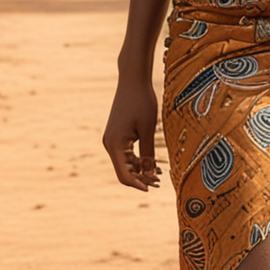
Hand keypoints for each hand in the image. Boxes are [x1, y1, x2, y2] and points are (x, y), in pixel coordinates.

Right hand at [102, 75, 162, 190]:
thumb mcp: (148, 129)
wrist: (132, 81)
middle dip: (141, 178)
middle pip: (124, 172)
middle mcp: (109, 144)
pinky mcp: (116, 135)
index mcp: (115, 144)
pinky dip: (137, 161)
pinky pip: (125, 154)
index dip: (138, 184)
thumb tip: (151, 175)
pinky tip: (152, 163)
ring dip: (140, 170)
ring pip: (125, 164)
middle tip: (160, 181)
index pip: (124, 175)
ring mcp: (111, 140)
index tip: (153, 188)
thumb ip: (148, 153)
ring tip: (160, 174)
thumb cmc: (142, 102)